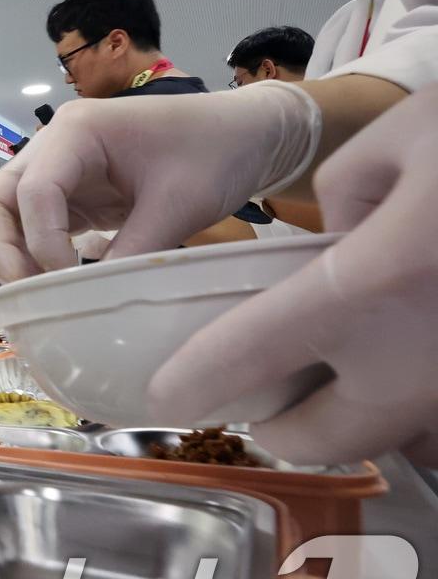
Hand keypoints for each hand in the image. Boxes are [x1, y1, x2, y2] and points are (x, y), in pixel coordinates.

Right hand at [0, 82, 321, 280]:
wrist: (247, 133)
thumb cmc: (218, 152)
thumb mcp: (180, 204)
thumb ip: (133, 252)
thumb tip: (94, 302)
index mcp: (77, 131)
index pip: (33, 191)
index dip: (43, 242)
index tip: (70, 279)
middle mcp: (55, 145)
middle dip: (3, 250)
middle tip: (29, 294)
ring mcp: (61, 167)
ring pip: (7, 213)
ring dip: (14, 254)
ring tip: (40, 293)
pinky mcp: (74, 190)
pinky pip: (36, 224)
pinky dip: (38, 254)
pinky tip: (60, 283)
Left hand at [147, 86, 437, 465]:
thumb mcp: (404, 141)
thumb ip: (346, 196)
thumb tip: (336, 232)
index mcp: (373, 285)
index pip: (253, 355)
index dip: (197, 381)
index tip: (166, 394)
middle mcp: (418, 354)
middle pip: (320, 437)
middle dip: (275, 430)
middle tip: (252, 399)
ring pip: (386, 435)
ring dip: (342, 421)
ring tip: (315, 379)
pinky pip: (434, 407)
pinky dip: (402, 397)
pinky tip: (390, 350)